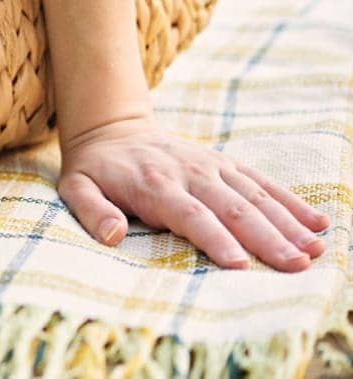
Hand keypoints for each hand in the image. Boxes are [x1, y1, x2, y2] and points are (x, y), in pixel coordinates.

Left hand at [58, 114, 330, 270]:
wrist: (110, 128)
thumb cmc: (93, 170)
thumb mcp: (75, 188)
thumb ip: (91, 211)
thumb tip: (113, 235)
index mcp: (153, 184)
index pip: (189, 213)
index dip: (214, 237)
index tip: (239, 263)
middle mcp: (188, 173)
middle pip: (231, 207)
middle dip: (264, 237)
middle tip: (294, 265)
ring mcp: (210, 166)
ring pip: (254, 195)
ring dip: (286, 223)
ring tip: (314, 250)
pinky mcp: (224, 163)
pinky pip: (260, 181)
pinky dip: (289, 201)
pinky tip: (317, 222)